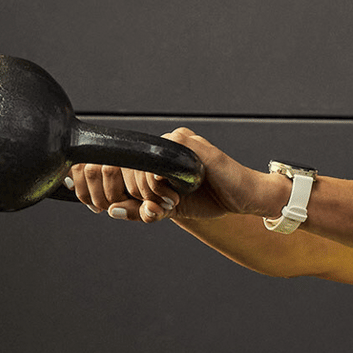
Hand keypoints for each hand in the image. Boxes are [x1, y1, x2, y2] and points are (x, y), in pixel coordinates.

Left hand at [65, 127, 284, 223]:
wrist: (241, 197)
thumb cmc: (208, 200)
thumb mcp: (166, 211)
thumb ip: (140, 211)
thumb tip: (111, 210)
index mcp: (153, 159)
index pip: (118, 170)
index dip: (117, 192)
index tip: (136, 208)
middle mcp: (160, 147)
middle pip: (122, 168)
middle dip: (135, 196)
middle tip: (161, 207)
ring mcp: (172, 142)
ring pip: (136, 166)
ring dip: (148, 192)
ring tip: (172, 201)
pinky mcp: (185, 142)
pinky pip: (155, 162)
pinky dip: (159, 183)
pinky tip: (179, 192)